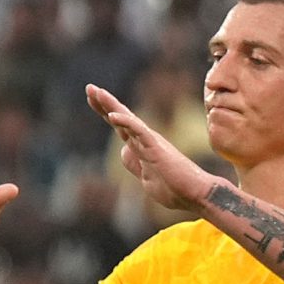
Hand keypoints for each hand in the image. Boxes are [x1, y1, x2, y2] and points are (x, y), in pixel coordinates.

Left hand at [85, 84, 217, 214]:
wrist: (193, 195)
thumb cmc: (173, 188)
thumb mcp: (144, 176)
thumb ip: (133, 163)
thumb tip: (123, 151)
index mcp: (141, 147)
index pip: (120, 126)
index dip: (106, 112)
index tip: (92, 99)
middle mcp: (145, 140)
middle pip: (121, 118)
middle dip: (105, 103)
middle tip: (90, 88)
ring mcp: (150, 142)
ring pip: (128, 120)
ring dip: (111, 106)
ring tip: (96, 92)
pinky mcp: (156, 148)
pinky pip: (139, 132)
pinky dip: (126, 122)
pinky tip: (112, 115)